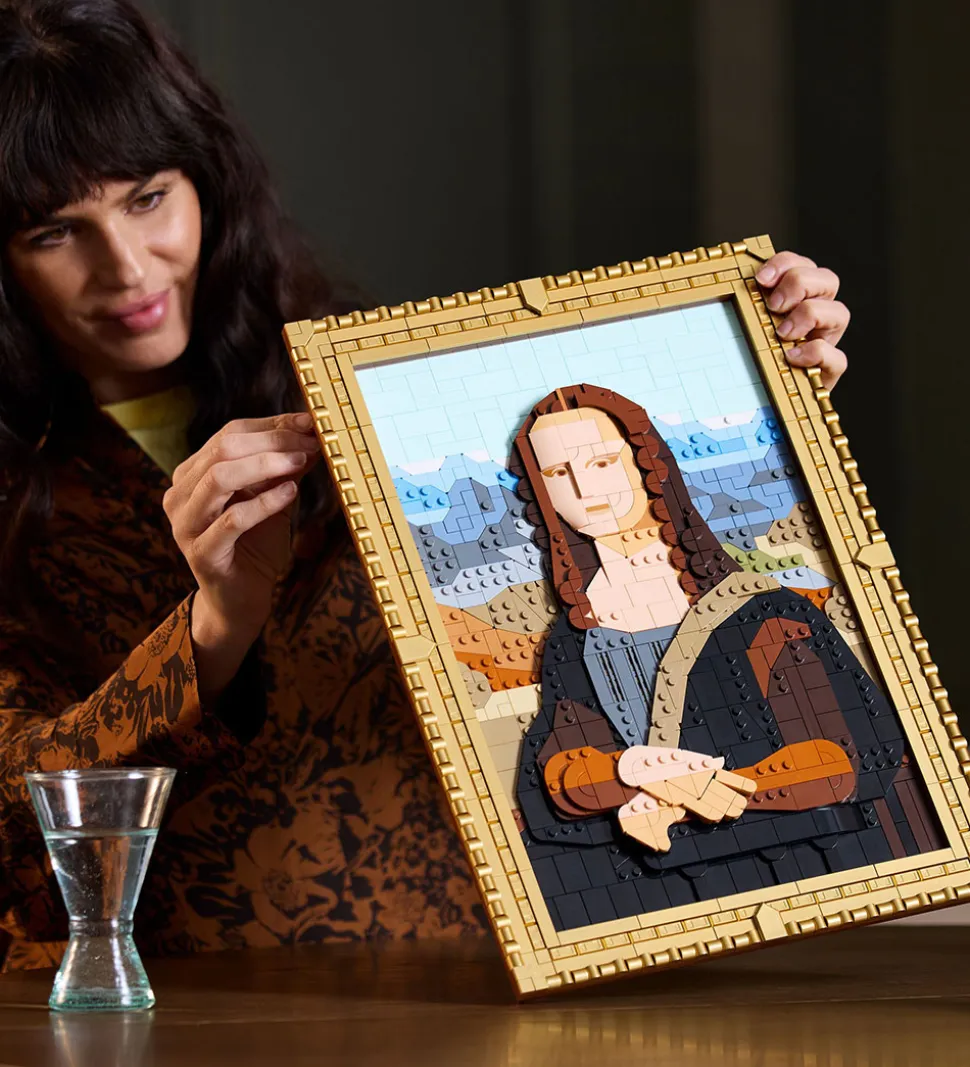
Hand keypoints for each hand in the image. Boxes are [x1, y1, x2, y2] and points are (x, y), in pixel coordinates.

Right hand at [163, 411, 320, 642]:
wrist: (240, 600)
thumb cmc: (256, 545)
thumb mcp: (272, 499)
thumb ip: (284, 469)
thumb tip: (310, 435)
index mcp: (193, 475)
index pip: (229, 434)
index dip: (272, 425)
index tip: (310, 423)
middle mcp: (181, 495)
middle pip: (224, 449)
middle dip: (272, 441)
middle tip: (310, 443)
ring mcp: (186, 525)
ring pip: (220, 477)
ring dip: (265, 465)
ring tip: (300, 463)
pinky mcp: (201, 553)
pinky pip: (232, 520)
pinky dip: (264, 502)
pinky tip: (290, 493)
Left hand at [755, 251, 848, 389]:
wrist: (764, 402)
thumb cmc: (750, 360)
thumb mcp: (744, 328)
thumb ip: (744, 308)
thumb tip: (725, 289)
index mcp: (798, 298)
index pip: (802, 266)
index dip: (785, 264)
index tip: (760, 278)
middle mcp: (818, 316)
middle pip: (828, 279)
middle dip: (799, 283)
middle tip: (773, 305)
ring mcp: (826, 342)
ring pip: (840, 312)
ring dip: (810, 315)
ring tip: (781, 333)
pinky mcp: (828, 372)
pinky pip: (838, 357)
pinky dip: (816, 353)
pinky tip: (791, 357)